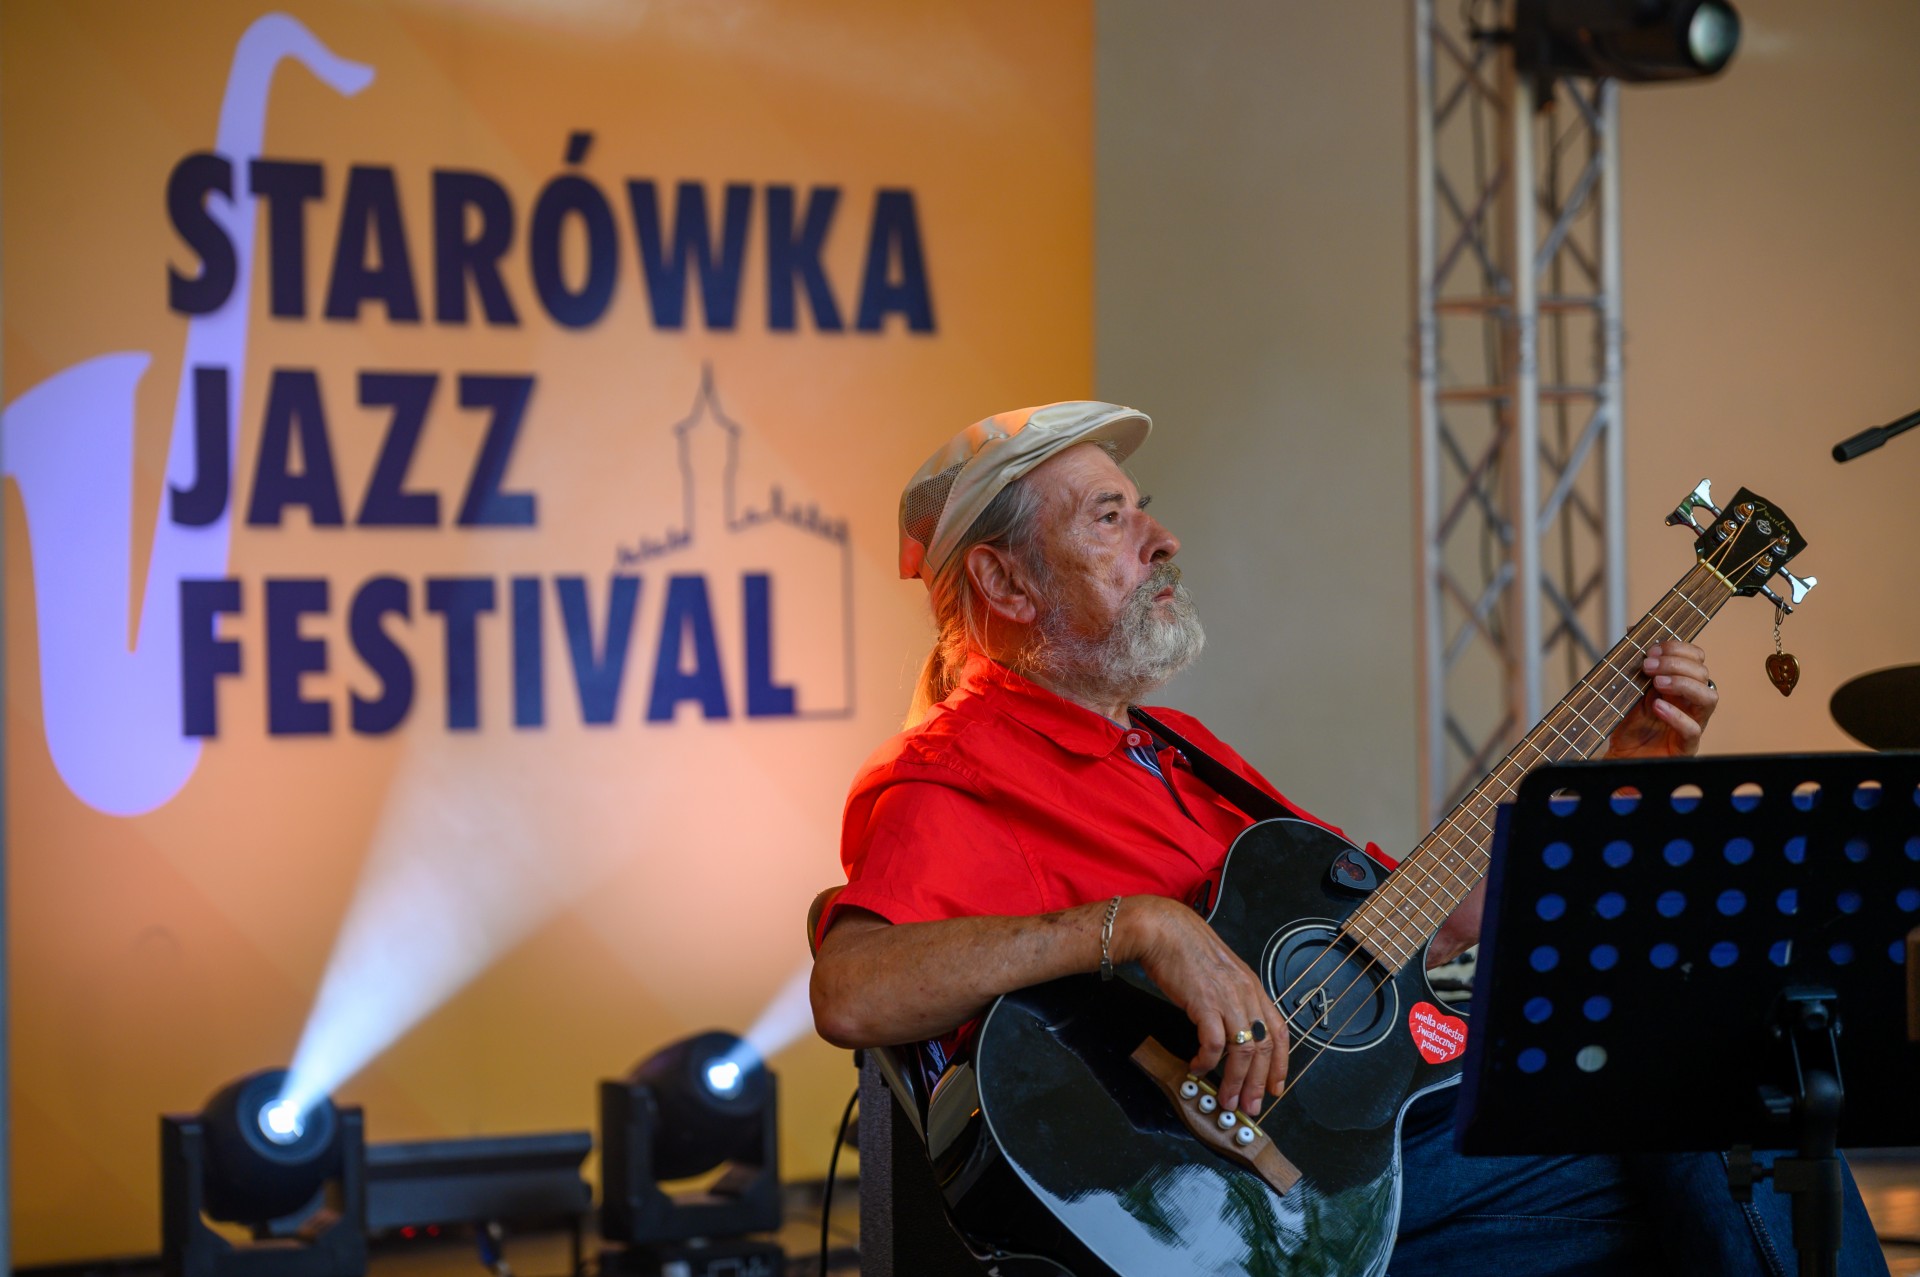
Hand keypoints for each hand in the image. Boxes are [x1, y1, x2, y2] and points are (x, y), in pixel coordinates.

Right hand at [1116, 895, 1286, 1116]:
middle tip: (1250, 1106)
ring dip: (1235, 1081)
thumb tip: (1230, 1029)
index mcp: (1253, 987)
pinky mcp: (1205, 1003)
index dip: (1280, 1064)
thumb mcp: (1220, 973)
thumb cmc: (1185, 949)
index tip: (1275, 1087)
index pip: (1279, 1031)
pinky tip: (1197, 1067)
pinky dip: (1207, 1062)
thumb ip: (1231, 998)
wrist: (1162, 930)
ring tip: (1225, 1099)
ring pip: (1243, 1052)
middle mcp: (1246, 994)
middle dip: (1258, 1084)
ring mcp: (1228, 998)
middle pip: (1264, 1048)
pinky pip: (1213, 1044)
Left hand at [1606, 641, 1716, 758]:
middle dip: (1676, 664)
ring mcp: (1692, 723)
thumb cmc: (1629, 724)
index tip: (1652, 649)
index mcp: (1680, 684)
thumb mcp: (1628, 689)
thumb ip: (1634, 663)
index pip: (1696, 658)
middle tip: (1648, 665)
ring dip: (1684, 684)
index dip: (1679, 649)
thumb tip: (1633, 628)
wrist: (1620, 759)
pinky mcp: (1686, 746)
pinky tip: (1658, 706)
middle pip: (1704, 674)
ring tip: (1657, 682)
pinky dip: (1677, 715)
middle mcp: (1691, 702)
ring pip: (1709, 698)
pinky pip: (1693, 730)